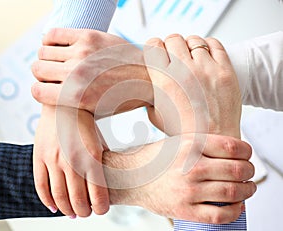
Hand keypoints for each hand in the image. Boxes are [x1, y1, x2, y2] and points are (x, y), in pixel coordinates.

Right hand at [31, 28, 151, 114]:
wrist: (147, 78)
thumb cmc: (120, 98)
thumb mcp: (94, 110)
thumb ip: (69, 104)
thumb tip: (48, 93)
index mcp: (76, 97)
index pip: (36, 91)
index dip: (41, 90)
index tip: (48, 88)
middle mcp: (75, 74)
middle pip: (37, 68)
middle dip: (44, 73)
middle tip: (55, 73)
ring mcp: (82, 53)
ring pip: (43, 51)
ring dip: (48, 56)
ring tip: (60, 60)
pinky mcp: (89, 37)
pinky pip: (53, 33)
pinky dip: (51, 40)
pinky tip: (62, 46)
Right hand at [33, 105, 108, 216]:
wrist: (63, 102)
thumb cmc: (85, 123)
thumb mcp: (99, 142)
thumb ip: (99, 164)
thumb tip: (102, 187)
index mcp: (93, 157)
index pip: (98, 195)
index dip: (100, 208)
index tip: (101, 210)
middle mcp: (73, 160)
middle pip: (77, 200)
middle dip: (84, 212)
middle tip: (86, 213)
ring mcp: (53, 159)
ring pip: (59, 197)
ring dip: (67, 210)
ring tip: (72, 213)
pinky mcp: (39, 156)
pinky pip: (41, 186)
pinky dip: (47, 201)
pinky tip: (54, 207)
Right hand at [105, 134, 255, 223]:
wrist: (130, 177)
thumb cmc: (154, 159)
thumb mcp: (177, 142)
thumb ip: (203, 145)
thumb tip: (232, 151)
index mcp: (190, 146)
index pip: (232, 147)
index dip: (247, 152)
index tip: (247, 155)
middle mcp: (190, 167)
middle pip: (237, 170)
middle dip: (250, 171)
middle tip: (249, 172)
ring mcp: (188, 190)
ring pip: (232, 192)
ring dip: (247, 191)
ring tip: (247, 188)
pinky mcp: (185, 209)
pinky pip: (220, 214)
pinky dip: (235, 211)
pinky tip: (236, 205)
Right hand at [144, 35, 240, 137]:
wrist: (212, 140)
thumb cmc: (182, 131)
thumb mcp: (155, 115)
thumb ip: (147, 94)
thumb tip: (145, 81)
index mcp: (163, 80)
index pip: (154, 44)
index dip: (154, 47)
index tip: (158, 53)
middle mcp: (184, 71)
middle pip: (173, 38)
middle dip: (171, 46)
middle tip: (174, 56)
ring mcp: (206, 69)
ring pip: (194, 40)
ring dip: (190, 46)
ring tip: (191, 59)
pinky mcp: (225, 70)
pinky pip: (214, 44)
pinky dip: (208, 46)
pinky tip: (205, 58)